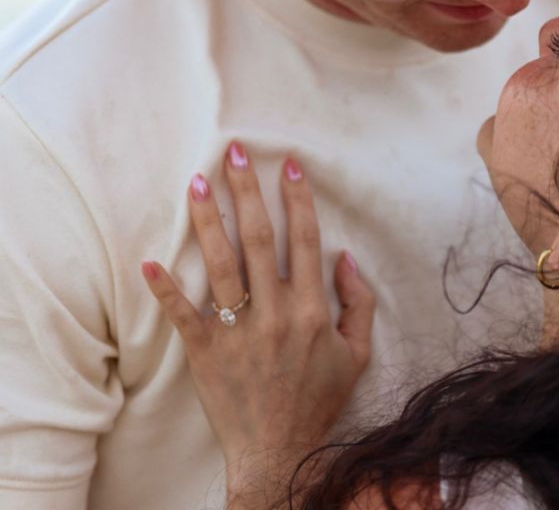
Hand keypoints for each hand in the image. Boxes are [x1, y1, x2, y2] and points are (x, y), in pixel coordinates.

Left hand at [142, 144, 374, 503]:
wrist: (279, 454)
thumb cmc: (319, 400)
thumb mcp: (357, 354)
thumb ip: (360, 303)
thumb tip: (346, 258)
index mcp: (312, 310)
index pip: (304, 239)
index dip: (297, 198)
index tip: (287, 164)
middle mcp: (275, 313)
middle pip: (259, 239)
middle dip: (246, 191)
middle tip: (233, 153)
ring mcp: (238, 332)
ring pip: (221, 265)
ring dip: (208, 221)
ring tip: (196, 183)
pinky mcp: (206, 352)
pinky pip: (184, 316)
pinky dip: (165, 289)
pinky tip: (148, 261)